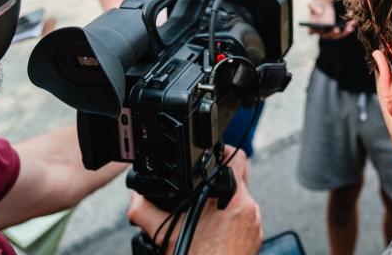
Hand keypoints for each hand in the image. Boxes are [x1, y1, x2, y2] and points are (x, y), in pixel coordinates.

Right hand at [127, 148, 262, 254]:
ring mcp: (255, 225)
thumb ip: (146, 211)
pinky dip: (231, 220)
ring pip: (242, 200)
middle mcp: (249, 209)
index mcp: (233, 200)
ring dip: (226, 202)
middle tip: (204, 185)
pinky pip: (245, 219)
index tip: (213, 153)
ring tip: (205, 213)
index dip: (223, 151)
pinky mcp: (256, 239)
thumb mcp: (166, 236)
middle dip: (221, 179)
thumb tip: (135, 198)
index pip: (236, 159)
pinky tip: (214, 231)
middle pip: (240, 177)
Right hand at [308, 0, 354, 39]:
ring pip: (336, 36)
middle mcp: (320, 32)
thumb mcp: (313, 3)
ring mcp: (329, 32)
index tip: (322, 27)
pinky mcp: (336, 30)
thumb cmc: (317, 4)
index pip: (311, 32)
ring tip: (349, 27)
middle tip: (336, 29)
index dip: (316, 31)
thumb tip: (319, 12)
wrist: (325, 4)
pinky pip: (342, 32)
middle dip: (332, 33)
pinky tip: (352, 24)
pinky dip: (347, 29)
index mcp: (312, 26)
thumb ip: (313, 6)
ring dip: (343, 33)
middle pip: (326, 36)